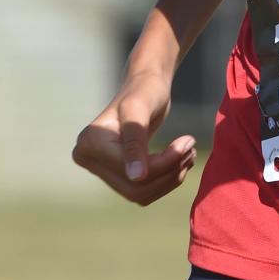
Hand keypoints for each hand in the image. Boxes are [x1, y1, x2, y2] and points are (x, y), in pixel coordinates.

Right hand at [72, 70, 196, 205]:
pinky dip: (166, 179)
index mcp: (89, 145)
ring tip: (189, 152)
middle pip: (134, 188)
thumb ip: (136, 142)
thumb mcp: (140, 110)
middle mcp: (88, 159)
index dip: (164, 163)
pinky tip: (180, 159)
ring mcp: (101, 168)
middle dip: (168, 172)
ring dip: (170, 177)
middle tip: (191, 149)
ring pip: (141, 194)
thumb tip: (136, 177)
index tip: (189, 141)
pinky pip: (143, 191)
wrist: (146, 85)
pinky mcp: (116, 173)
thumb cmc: (144, 90)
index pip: (130, 173)